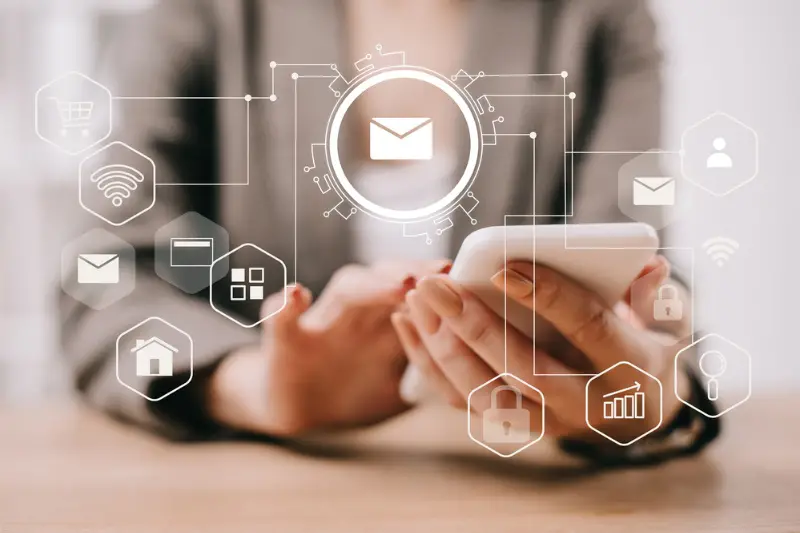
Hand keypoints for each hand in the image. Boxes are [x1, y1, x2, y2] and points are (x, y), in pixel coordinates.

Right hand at [208, 261, 446, 435]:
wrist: (299, 406)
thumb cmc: (353, 388)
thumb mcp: (395, 384)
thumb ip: (427, 367)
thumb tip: (478, 372)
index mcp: (384, 322)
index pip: (411, 291)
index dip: (434, 285)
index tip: (459, 279)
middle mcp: (356, 313)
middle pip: (384, 280)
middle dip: (410, 275)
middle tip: (437, 277)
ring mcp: (320, 323)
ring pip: (346, 291)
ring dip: (369, 285)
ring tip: (397, 285)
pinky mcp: (284, 341)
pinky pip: (279, 319)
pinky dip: (283, 307)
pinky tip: (294, 295)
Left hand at [392, 257, 688, 443]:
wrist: (635, 409)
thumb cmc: (643, 346)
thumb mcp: (665, 320)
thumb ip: (654, 292)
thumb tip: (647, 265)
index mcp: (632, 368)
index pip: (589, 328)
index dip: (549, 296)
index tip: (505, 266)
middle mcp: (589, 404)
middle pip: (525, 370)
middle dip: (475, 326)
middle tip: (436, 285)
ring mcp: (549, 423)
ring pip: (487, 395)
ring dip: (444, 348)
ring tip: (417, 301)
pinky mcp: (516, 426)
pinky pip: (465, 402)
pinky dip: (431, 366)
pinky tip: (410, 324)